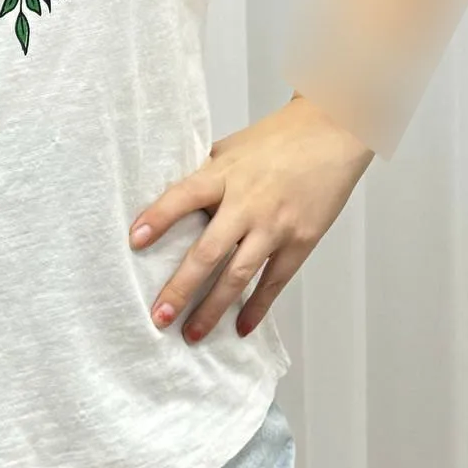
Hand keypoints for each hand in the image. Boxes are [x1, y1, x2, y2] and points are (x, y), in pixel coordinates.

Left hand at [130, 94, 373, 342]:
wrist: (333, 133)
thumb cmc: (277, 138)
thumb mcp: (231, 148)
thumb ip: (205, 174)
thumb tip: (174, 201)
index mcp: (224, 175)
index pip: (183, 197)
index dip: (158, 218)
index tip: (134, 241)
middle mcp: (247, 203)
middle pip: (208, 252)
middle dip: (181, 288)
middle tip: (159, 316)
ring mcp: (275, 226)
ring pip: (238, 275)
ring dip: (212, 309)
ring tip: (192, 334)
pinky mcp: (301, 241)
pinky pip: (274, 281)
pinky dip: (257, 307)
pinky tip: (240, 328)